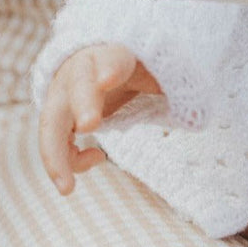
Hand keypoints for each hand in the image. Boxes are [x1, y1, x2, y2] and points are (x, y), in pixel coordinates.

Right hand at [39, 43, 161, 194]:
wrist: (97, 70)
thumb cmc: (132, 73)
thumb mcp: (157, 73)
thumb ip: (174, 88)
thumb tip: (196, 120)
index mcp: (110, 57)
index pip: (109, 60)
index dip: (108, 68)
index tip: (109, 79)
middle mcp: (79, 75)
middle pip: (76, 88)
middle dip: (82, 105)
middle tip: (90, 125)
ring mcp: (61, 98)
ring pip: (51, 125)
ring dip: (55, 156)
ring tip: (67, 188)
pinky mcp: (54, 122)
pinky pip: (52, 146)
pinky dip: (63, 164)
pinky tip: (93, 161)